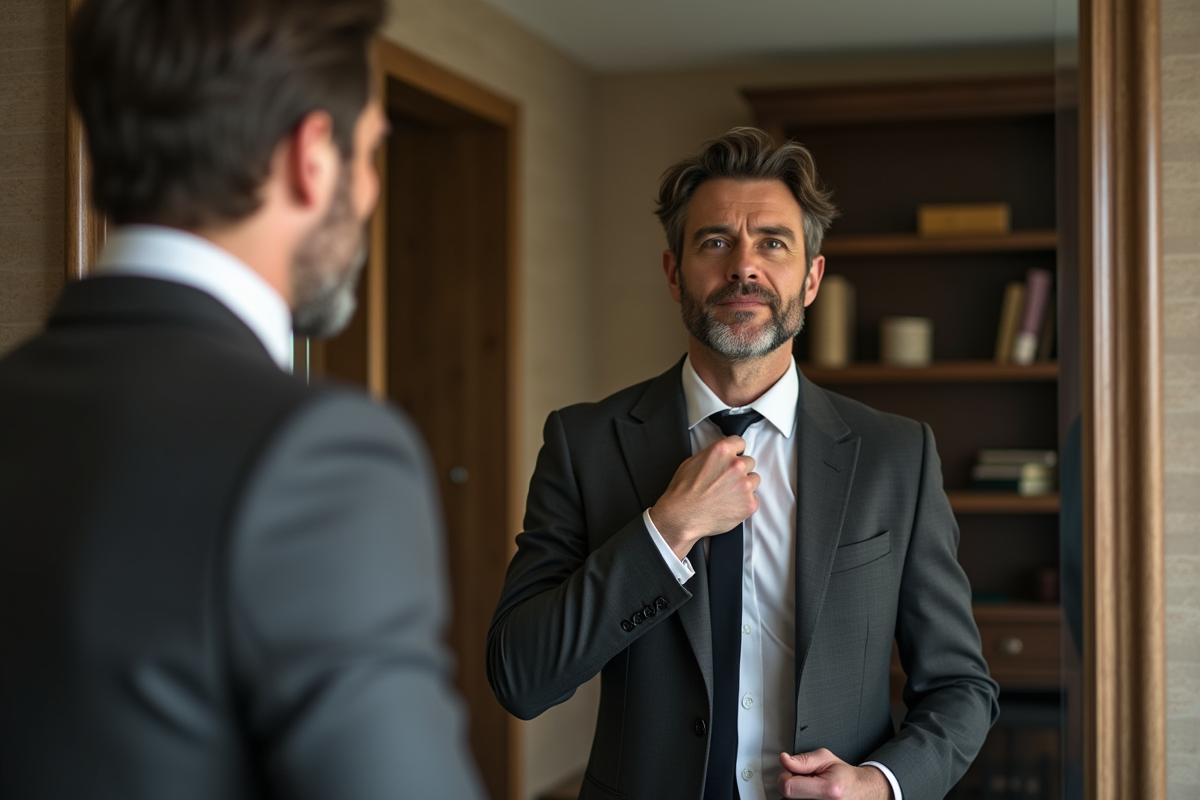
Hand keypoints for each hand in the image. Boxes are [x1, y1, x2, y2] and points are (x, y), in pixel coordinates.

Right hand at [649, 436, 758, 558]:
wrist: (682, 516)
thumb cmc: (683, 492)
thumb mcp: (692, 462)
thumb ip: (712, 455)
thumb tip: (720, 457)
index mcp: (722, 451)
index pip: (740, 442)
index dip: (736, 451)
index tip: (734, 457)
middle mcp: (736, 465)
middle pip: (749, 461)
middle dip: (740, 469)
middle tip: (726, 480)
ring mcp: (745, 485)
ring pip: (754, 479)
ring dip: (744, 485)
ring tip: (728, 493)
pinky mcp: (749, 503)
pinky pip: (754, 498)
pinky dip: (745, 502)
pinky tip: (730, 505)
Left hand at [777, 750, 893, 799]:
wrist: (860, 791)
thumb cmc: (844, 776)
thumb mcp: (825, 758)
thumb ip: (802, 760)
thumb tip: (784, 760)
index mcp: (828, 790)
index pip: (788, 787)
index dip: (786, 777)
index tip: (793, 773)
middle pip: (788, 798)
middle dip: (792, 786)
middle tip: (806, 782)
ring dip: (797, 795)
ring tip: (810, 790)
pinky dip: (801, 799)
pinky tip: (810, 797)